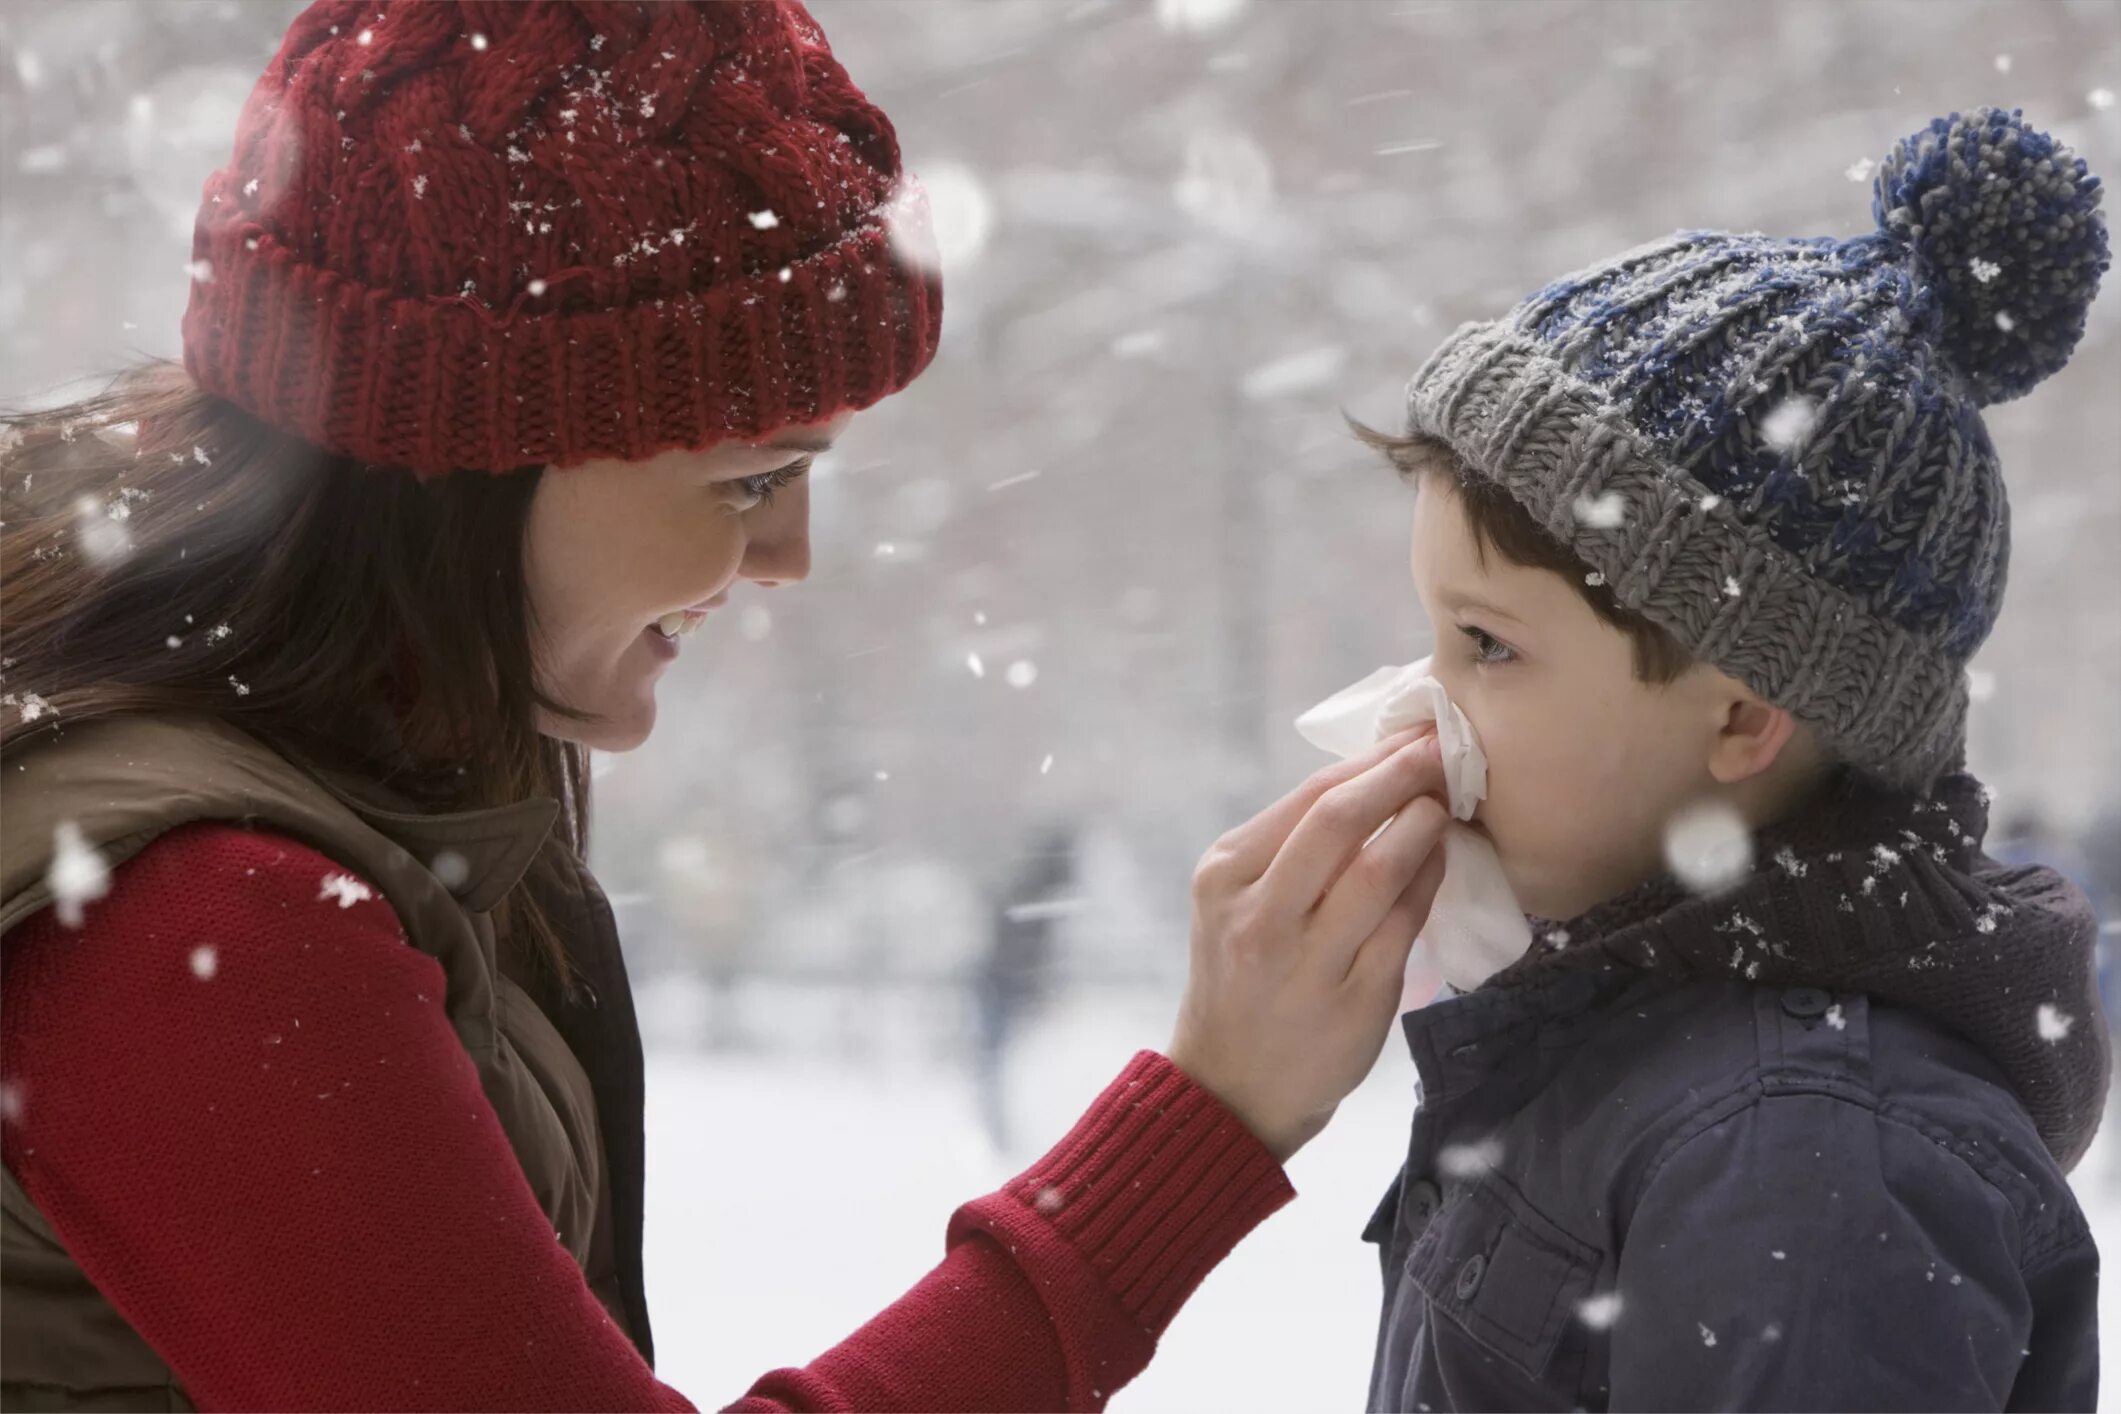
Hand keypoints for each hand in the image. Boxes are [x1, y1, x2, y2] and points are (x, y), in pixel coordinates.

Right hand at [1167, 727, 1450, 1163]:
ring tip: (1445, 806)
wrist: (1232, 1086)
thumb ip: (1289, 847)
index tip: (1412, 739)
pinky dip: (1430, 882)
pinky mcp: (1353, 1002)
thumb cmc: (1243, 976)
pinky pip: (1405, 926)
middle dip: (1400, 776)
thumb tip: (1374, 777)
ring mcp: (1306, 963)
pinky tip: (1442, 862)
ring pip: (1379, 871)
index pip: (1307, 798)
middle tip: (1440, 752)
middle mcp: (1259, 916)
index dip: (1370, 762)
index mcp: (1225, 875)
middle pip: (1339, 820)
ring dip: (1423, 827)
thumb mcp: (1236, 902)